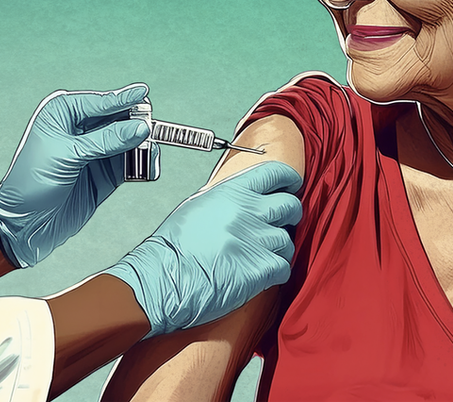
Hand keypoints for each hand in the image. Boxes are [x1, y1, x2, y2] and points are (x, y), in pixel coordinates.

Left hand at [0, 84, 154, 267]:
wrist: (25, 224)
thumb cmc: (32, 182)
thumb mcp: (69, 155)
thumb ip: (107, 140)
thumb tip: (140, 127)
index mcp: (64, 113)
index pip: (101, 102)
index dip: (124, 100)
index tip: (144, 93)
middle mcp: (81, 128)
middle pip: (119, 119)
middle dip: (136, 124)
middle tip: (153, 130)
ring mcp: (95, 152)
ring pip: (128, 142)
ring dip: (142, 148)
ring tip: (151, 154)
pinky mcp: (105, 174)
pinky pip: (130, 165)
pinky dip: (142, 166)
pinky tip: (149, 168)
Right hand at [106, 161, 302, 337]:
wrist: (160, 279)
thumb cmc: (172, 246)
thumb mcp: (198, 206)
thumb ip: (227, 198)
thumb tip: (245, 198)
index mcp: (232, 192)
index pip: (275, 172)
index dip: (289, 179)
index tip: (291, 186)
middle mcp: (247, 211)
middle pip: (290, 206)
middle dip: (290, 216)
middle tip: (281, 225)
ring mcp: (256, 240)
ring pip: (288, 240)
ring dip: (279, 250)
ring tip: (260, 257)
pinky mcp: (260, 269)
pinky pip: (284, 267)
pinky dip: (276, 273)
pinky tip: (261, 275)